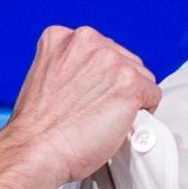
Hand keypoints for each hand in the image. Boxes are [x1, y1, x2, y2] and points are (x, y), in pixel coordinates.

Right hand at [0, 25, 160, 188]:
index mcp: (61, 37)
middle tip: (100, 110)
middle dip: (117, 85)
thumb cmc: (37, 129)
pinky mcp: (129, 84)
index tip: (94, 92)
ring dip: (130, 99)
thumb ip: (70, 69)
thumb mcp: (44, 80)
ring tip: (107, 119)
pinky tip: (120, 124)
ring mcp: (109, 61)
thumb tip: (91, 79)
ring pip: (140, 76)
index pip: (100, 48)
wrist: (34, 151)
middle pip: (123, 59)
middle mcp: (87, 42)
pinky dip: (143, 114)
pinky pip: (152, 95)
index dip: (100, 75)